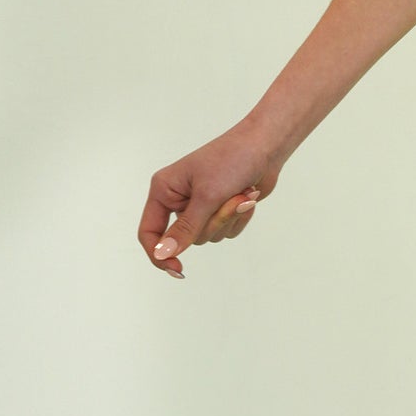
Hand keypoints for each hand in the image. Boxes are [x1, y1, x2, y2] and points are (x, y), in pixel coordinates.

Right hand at [140, 121, 284, 278]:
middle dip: (213, 223)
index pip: (149, 233)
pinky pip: (227, 231)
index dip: (159, 254)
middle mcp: (178, 199)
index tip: (178, 269)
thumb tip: (163, 255)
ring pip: (209, 236)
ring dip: (229, 218)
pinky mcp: (220, 210)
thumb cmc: (232, 160)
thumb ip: (185, 228)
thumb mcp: (207, 196)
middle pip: (187, 238)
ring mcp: (200, 206)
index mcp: (164, 190)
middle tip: (230, 199)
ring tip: (241, 192)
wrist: (266, 146)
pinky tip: (247, 197)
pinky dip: (240, 218)